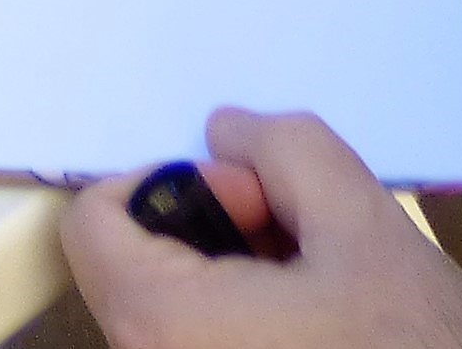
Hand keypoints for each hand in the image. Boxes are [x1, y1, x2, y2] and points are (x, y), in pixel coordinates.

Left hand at [62, 114, 461, 348]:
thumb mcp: (367, 228)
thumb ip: (287, 151)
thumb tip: (229, 133)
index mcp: (165, 326)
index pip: (94, 221)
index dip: (174, 182)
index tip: (252, 194)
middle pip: (137, 268)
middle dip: (220, 229)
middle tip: (303, 236)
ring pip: (180, 312)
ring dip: (242, 279)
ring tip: (327, 287)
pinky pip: (208, 345)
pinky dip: (252, 323)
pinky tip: (327, 326)